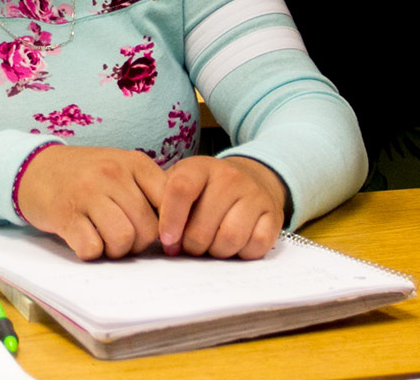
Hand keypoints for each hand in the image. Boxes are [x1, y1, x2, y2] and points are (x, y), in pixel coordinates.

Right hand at [15, 145, 166, 260]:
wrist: (35, 168)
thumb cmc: (86, 174)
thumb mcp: (121, 168)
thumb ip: (149, 189)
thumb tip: (179, 225)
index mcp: (134, 163)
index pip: (170, 203)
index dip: (168, 227)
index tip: (158, 236)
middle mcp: (112, 174)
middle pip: (147, 229)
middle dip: (138, 243)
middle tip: (124, 238)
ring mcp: (88, 194)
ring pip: (123, 240)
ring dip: (116, 250)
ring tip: (105, 240)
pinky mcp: (65, 215)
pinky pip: (92, 249)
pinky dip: (91, 252)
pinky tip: (85, 239)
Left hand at [156, 155, 287, 258]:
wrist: (251, 178)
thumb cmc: (206, 188)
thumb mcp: (182, 181)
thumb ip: (162, 199)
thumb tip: (147, 230)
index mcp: (200, 167)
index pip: (180, 191)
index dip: (170, 221)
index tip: (167, 241)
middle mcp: (230, 177)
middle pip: (202, 226)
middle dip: (192, 245)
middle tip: (190, 245)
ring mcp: (254, 195)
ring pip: (229, 239)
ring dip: (216, 252)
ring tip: (211, 245)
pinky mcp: (273, 215)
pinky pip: (255, 246)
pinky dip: (242, 253)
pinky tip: (234, 245)